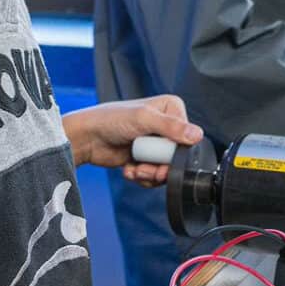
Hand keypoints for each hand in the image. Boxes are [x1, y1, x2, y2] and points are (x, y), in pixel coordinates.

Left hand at [62, 97, 202, 185]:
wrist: (87, 138)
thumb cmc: (110, 120)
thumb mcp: (143, 119)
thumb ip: (171, 127)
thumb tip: (197, 135)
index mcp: (171, 108)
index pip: (188, 136)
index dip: (177, 151)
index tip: (161, 155)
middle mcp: (166, 125)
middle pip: (178, 156)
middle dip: (162, 168)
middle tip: (147, 168)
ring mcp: (155, 143)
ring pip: (166, 169)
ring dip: (150, 174)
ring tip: (136, 170)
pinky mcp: (146, 158)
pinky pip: (154, 175)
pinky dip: (142, 177)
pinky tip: (130, 170)